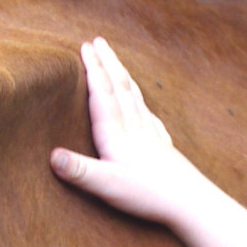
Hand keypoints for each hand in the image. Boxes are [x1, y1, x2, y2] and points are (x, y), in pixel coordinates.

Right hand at [51, 38, 214, 225]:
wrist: (194, 204)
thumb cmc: (150, 196)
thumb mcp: (107, 186)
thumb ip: (79, 171)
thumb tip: (52, 155)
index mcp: (117, 135)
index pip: (102, 94)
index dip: (93, 69)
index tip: (85, 46)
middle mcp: (136, 129)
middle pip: (120, 88)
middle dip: (108, 63)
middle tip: (98, 41)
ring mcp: (152, 137)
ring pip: (136, 99)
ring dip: (124, 77)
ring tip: (117, 63)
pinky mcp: (164, 148)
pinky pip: (150, 117)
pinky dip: (143, 104)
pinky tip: (144, 107)